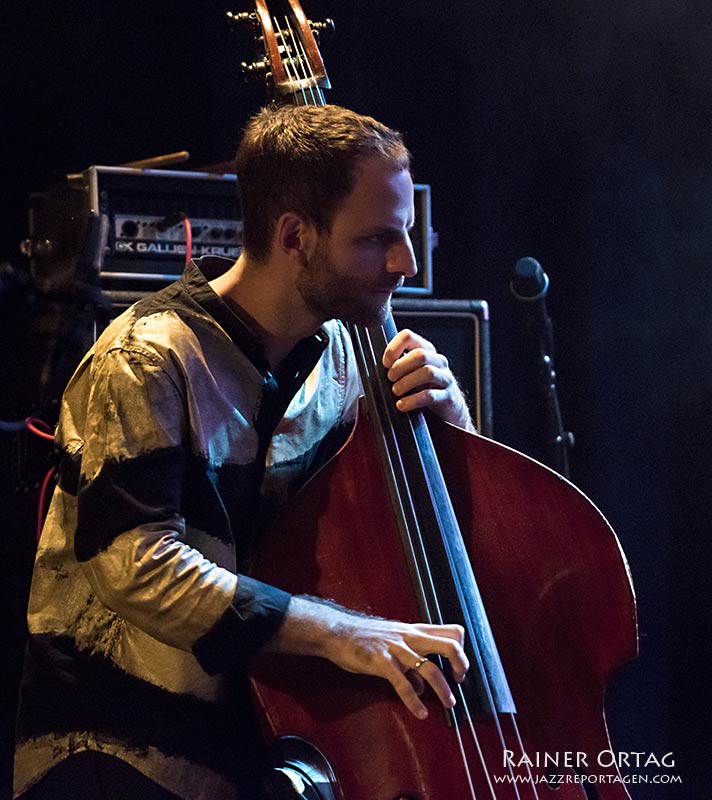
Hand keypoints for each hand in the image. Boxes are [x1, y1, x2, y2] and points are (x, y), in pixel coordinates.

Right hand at [268, 596, 468, 718]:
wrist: (337, 632)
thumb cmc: (365, 638)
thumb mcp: (392, 643)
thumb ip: (410, 663)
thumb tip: (422, 688)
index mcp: (414, 631)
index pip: (450, 631)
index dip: (461, 649)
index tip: (458, 668)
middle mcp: (409, 637)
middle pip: (448, 644)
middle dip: (460, 664)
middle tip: (460, 680)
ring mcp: (396, 649)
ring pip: (429, 668)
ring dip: (443, 689)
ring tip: (449, 703)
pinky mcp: (381, 662)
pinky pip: (402, 683)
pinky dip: (414, 701)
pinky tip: (420, 713)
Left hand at [382, 329, 474, 430]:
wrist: (448, 411)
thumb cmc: (424, 390)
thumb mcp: (410, 375)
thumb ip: (395, 368)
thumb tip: (370, 370)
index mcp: (426, 351)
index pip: (409, 336)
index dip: (393, 348)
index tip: (385, 363)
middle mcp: (438, 361)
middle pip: (420, 355)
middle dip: (400, 367)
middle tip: (390, 379)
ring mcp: (445, 378)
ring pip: (427, 372)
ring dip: (406, 382)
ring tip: (396, 392)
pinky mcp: (448, 397)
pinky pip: (431, 395)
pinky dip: (413, 400)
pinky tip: (402, 405)